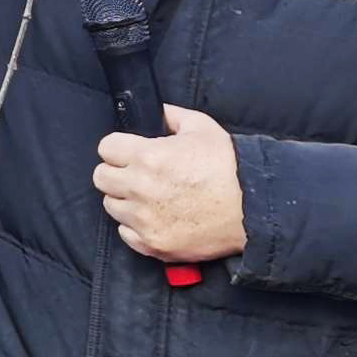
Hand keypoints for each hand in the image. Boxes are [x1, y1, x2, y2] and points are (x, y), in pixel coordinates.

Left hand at [93, 104, 246, 266]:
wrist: (254, 210)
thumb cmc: (230, 167)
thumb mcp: (203, 128)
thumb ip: (172, 116)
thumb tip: (156, 112)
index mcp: (148, 156)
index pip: (106, 148)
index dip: (118, 148)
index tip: (129, 153)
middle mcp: (140, 188)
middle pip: (101, 177)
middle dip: (116, 172)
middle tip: (136, 174)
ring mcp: (144, 219)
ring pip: (111, 206)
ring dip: (125, 200)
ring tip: (149, 197)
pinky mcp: (153, 243)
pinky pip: (126, 233)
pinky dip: (136, 226)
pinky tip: (155, 218)